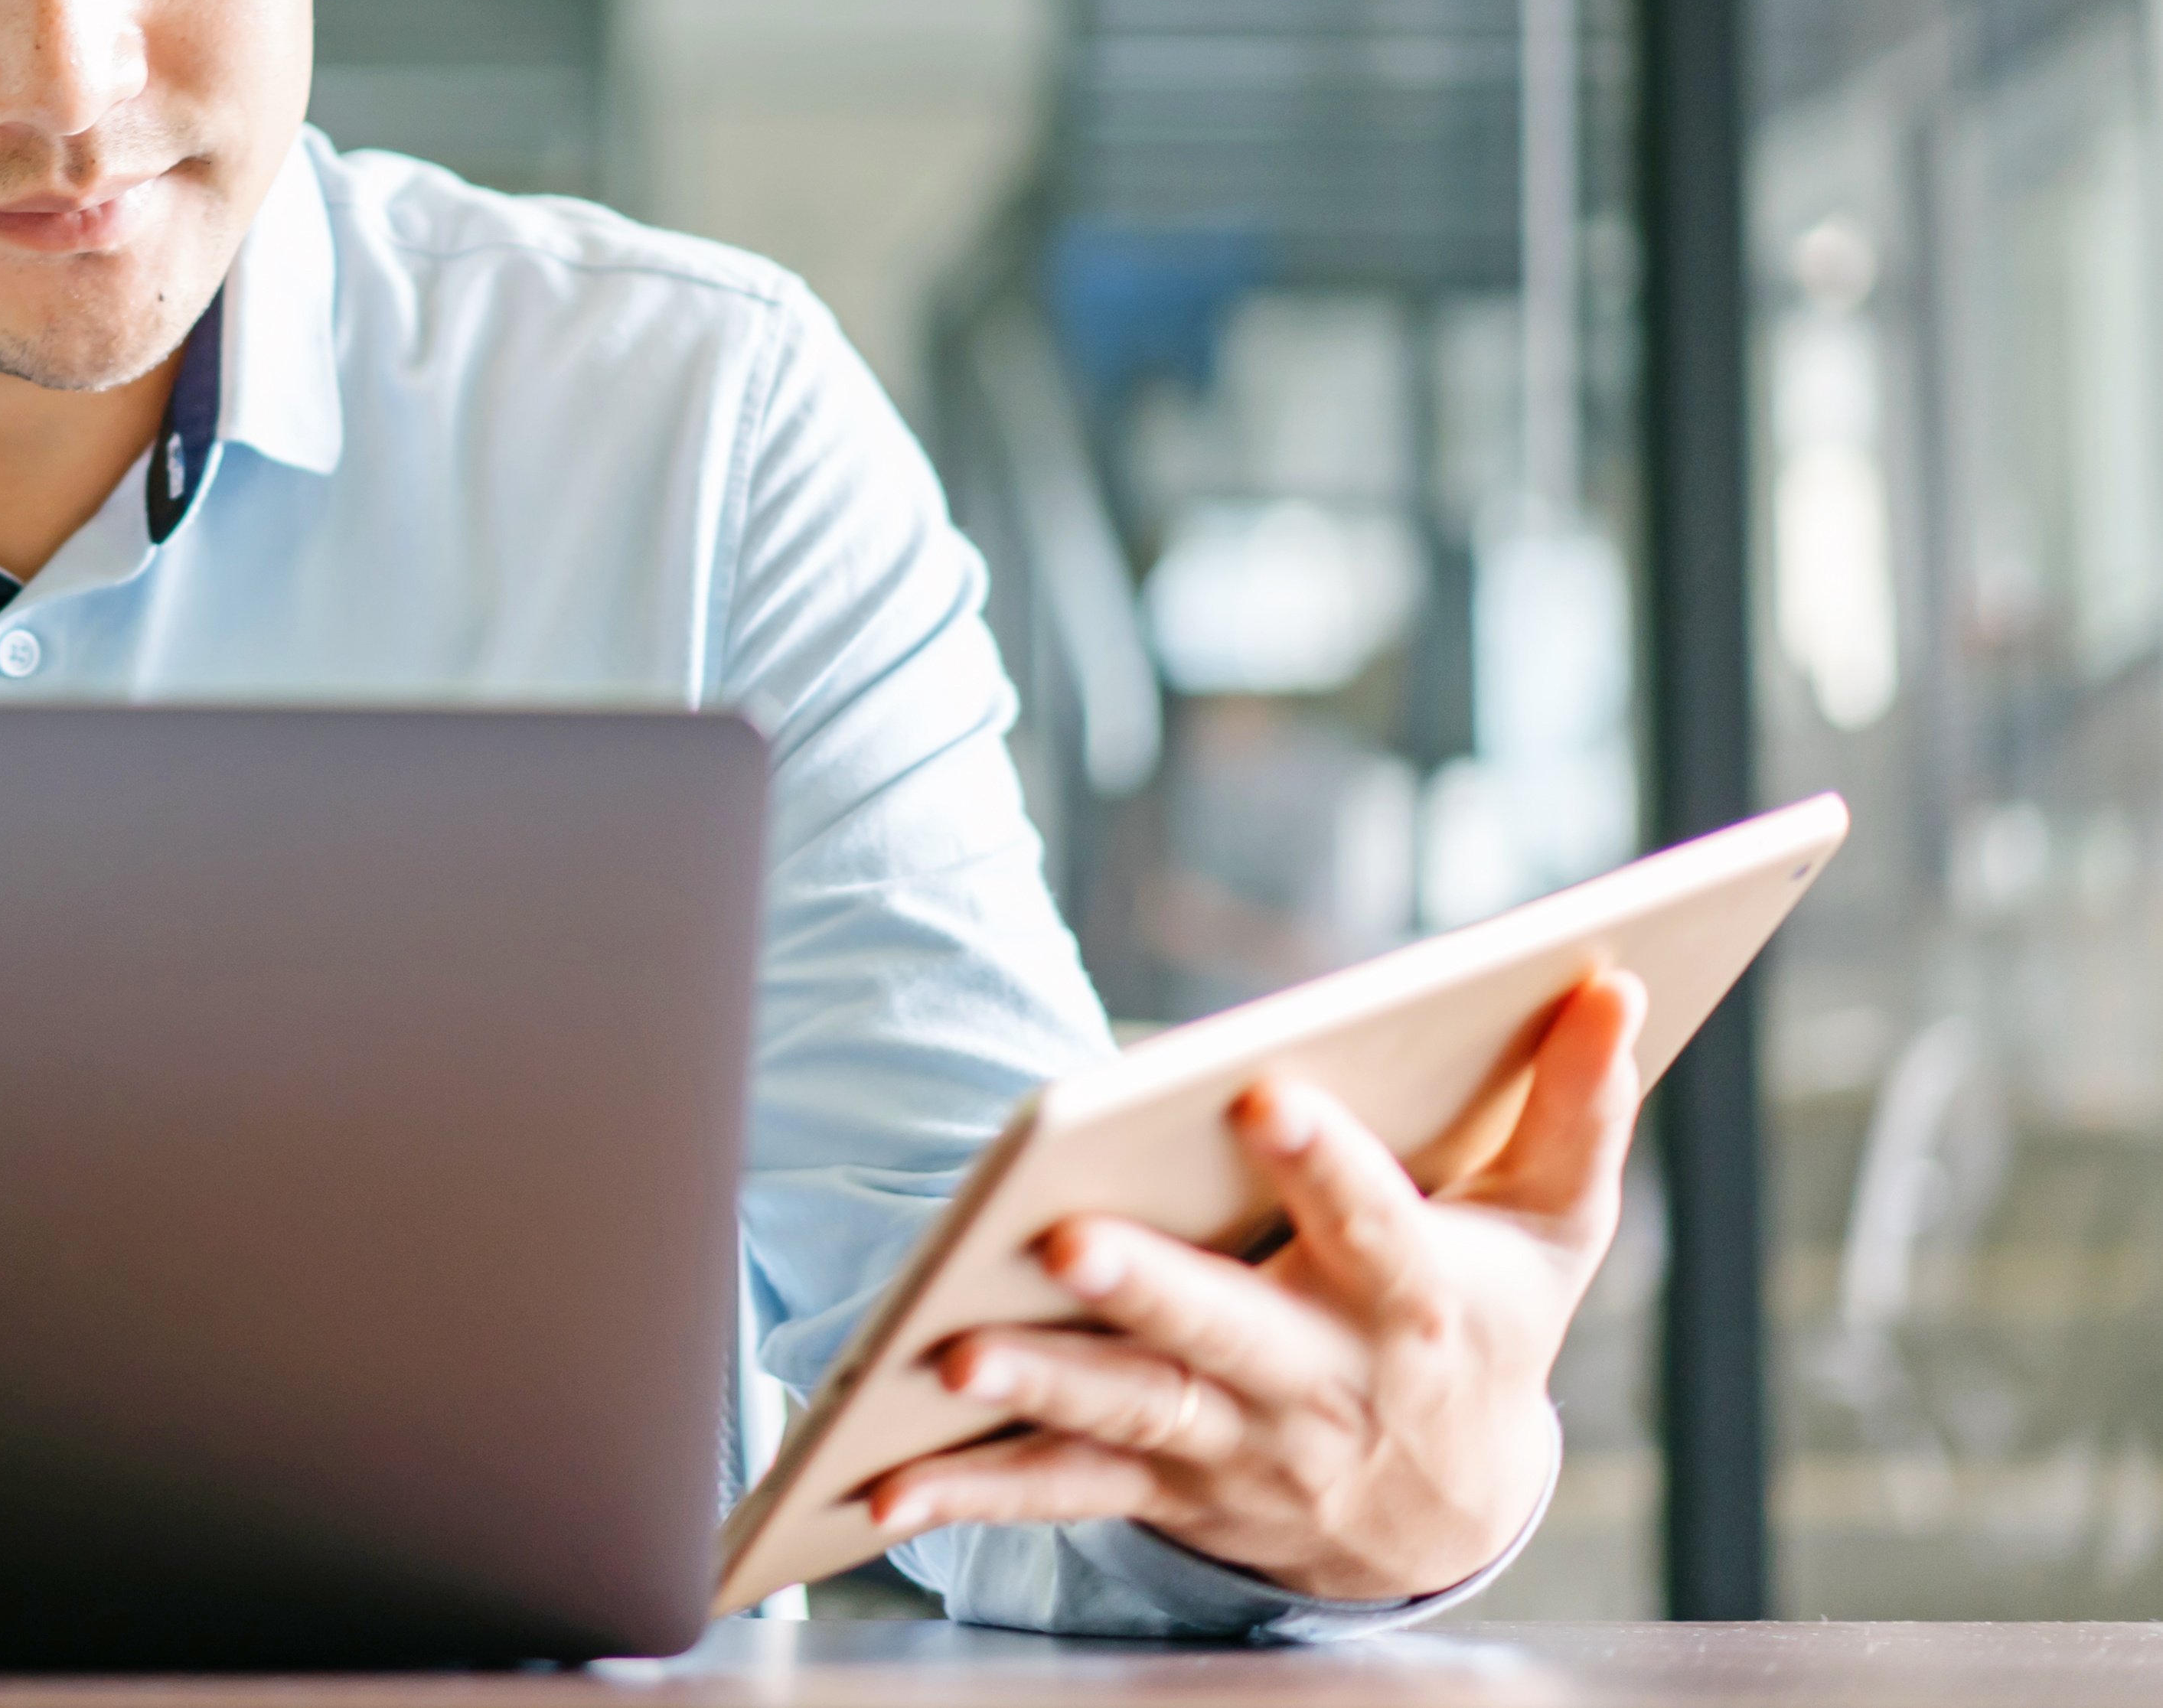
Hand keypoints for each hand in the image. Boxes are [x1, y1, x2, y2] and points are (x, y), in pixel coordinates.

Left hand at [867, 966, 1648, 1603]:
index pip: (1374, 1225)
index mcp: (1415, 1303)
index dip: (1324, 1164)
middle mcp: (1320, 1382)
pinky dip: (971, 1492)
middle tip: (1068, 1238)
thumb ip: (1579, 1109)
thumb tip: (1608, 981)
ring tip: (954, 1353)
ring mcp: (1233, 1444)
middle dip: (1150, 1290)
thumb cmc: (1489, 1323)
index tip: (1266, 1092)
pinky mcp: (1162, 1486)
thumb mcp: (1556, 1228)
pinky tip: (883, 1483)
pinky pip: (1061, 1492)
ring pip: (1129, 1412)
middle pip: (1226, 1333)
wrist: (1450, 1511)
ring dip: (1040, 1386)